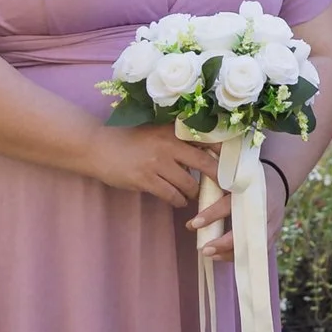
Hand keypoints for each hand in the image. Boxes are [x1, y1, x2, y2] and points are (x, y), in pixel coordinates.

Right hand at [89, 119, 213, 213]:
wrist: (98, 147)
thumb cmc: (129, 139)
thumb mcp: (155, 132)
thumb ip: (177, 139)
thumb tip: (205, 152)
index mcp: (173, 130)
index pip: (207, 140)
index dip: (223, 153)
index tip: (234, 163)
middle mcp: (168, 145)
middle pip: (204, 163)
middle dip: (217, 177)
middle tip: (224, 186)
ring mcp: (157, 164)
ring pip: (188, 184)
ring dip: (193, 193)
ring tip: (193, 194)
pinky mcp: (145, 180)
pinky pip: (171, 195)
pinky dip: (178, 200)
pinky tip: (178, 200)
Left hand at [192, 153, 296, 266]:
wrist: (278, 181)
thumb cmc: (249, 182)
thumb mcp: (234, 180)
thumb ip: (216, 195)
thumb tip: (191, 222)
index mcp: (250, 191)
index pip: (228, 205)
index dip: (210, 215)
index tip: (193, 224)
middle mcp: (262, 208)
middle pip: (243, 230)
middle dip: (222, 243)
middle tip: (204, 249)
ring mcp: (270, 223)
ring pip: (251, 245)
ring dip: (230, 253)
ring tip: (212, 255)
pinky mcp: (274, 233)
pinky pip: (257, 250)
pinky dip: (241, 256)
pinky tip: (226, 256)